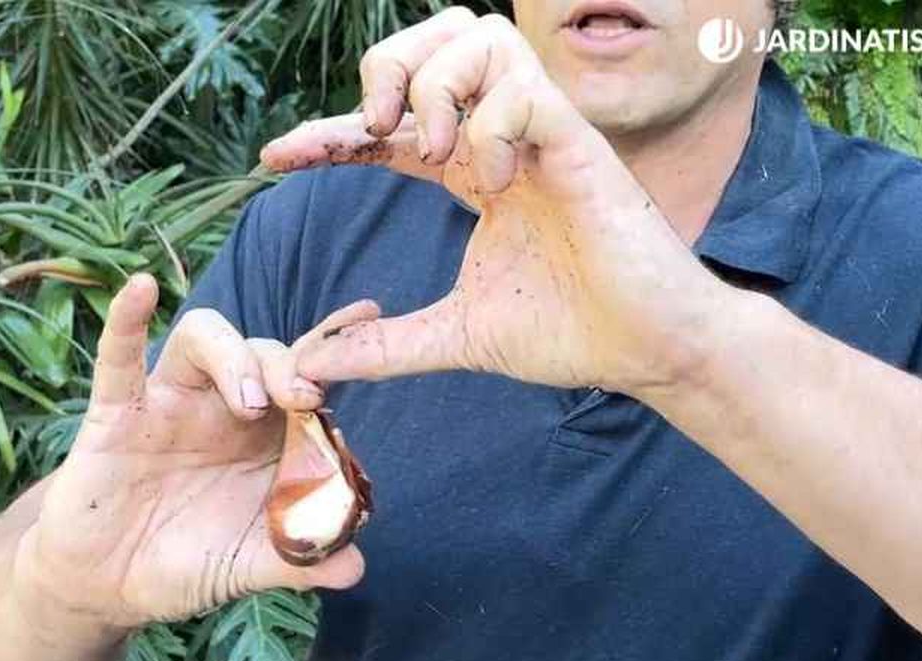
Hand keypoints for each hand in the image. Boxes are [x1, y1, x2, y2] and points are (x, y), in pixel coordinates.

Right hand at [19, 274, 373, 635]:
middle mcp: (222, 409)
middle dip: (289, 366)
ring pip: (204, 338)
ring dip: (234, 357)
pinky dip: (127, 321)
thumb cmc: (185, 567)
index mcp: (264, 440)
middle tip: (305, 399)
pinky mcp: (117, 415)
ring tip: (250, 402)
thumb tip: (354, 567)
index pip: (304, 382)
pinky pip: (119, 359)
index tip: (370, 326)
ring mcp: (170, 405)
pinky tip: (140, 290)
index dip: (334, 351)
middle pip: (263, 353)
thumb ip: (299, 562)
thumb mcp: (248, 568)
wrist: (110, 589)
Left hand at [261, 8, 722, 396]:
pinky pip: (523, 90)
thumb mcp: (455, 338)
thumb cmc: (568, 332)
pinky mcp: (582, 145)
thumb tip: (310, 364)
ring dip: (437, 86)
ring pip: (482, 35)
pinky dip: (491, 128)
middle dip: (388, 68)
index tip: (277, 159)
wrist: (644, 352)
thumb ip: (384, 346)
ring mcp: (546, 134)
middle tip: (373, 133)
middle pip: (438, 37)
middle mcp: (506, 139)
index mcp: (476, 171)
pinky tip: (493, 184)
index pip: (392, 124)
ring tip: (435, 155)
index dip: (331, 130)